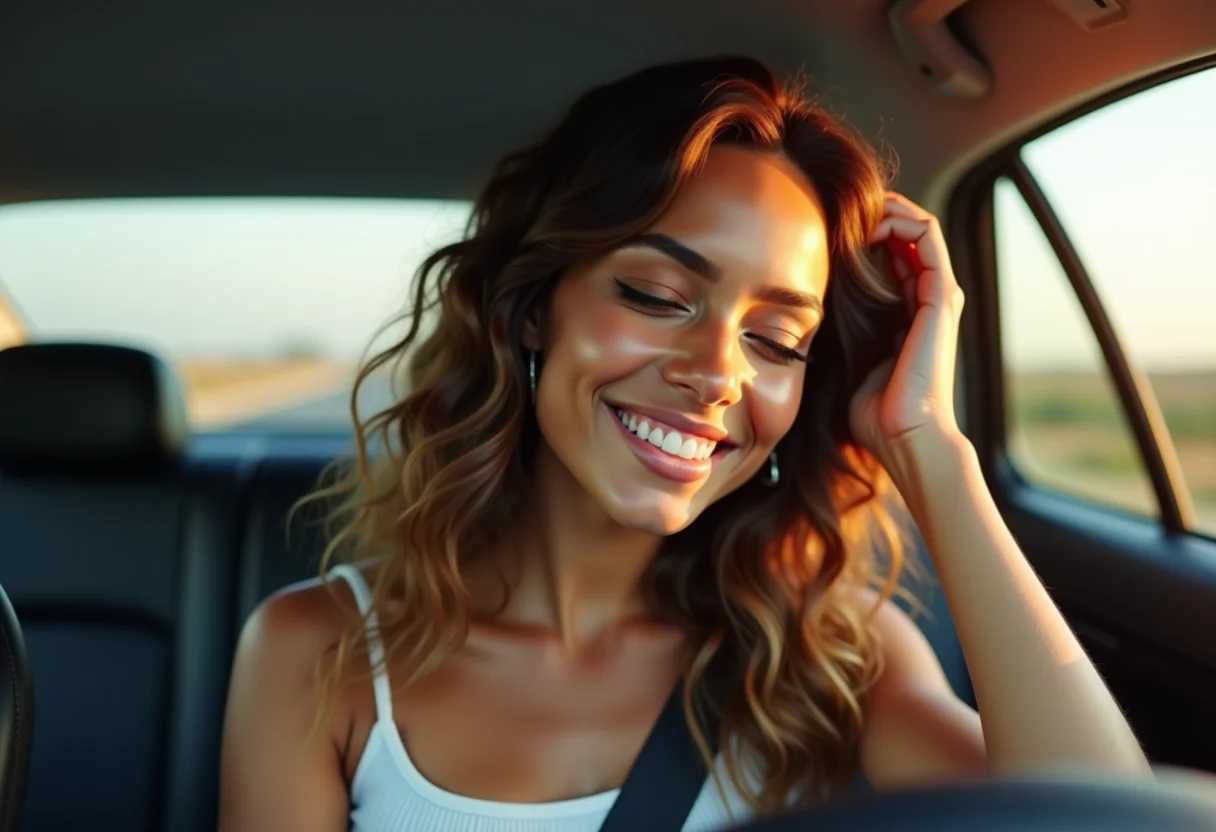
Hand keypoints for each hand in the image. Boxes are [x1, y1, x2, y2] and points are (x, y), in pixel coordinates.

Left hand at [848, 193, 966, 475]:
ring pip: (920, 227)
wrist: (906, 437)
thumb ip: (840, 333)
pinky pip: (928, 236)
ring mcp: (938, 296)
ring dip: (887, 208)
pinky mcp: (941, 296)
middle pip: (907, 235)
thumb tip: (801, 315)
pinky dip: (901, 219)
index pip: (893, 255)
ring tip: (853, 208)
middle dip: (874, 214)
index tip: (826, 230)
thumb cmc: (874, 412)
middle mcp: (928, 299)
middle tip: (838, 209)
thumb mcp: (848, 359)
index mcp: (909, 313)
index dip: (863, 234)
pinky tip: (869, 222)